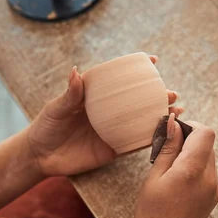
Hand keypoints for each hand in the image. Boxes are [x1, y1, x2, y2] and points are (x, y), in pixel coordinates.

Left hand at [27, 56, 183, 175]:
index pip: (119, 80)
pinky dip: (151, 139)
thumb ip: (70, 94)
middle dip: (158, 96)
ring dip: (160, 116)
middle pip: (137, 101)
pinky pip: (135, 144)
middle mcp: (108, 112)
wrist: (40, 157)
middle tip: (172, 93)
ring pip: (141, 122)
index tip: (153, 61)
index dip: (136, 70)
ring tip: (177, 111)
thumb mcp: (57, 108)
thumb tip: (77, 72)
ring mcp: (112, 131)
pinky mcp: (112, 150)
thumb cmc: (46, 127)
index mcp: (96, 97)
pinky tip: (166, 133)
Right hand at [130, 114, 217, 217]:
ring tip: (168, 167)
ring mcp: (214, 191)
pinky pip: (208, 173)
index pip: (205, 132)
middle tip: (165, 148)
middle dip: (189, 139)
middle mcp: (210, 179)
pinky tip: (176, 181)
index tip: (172, 130)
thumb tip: (173, 123)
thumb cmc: (150, 217)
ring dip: (192, 154)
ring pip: (209, 158)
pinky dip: (194, 168)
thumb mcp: (154, 178)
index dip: (190, 126)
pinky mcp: (213, 199)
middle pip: (208, 144)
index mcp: (192, 171)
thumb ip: (167, 148)